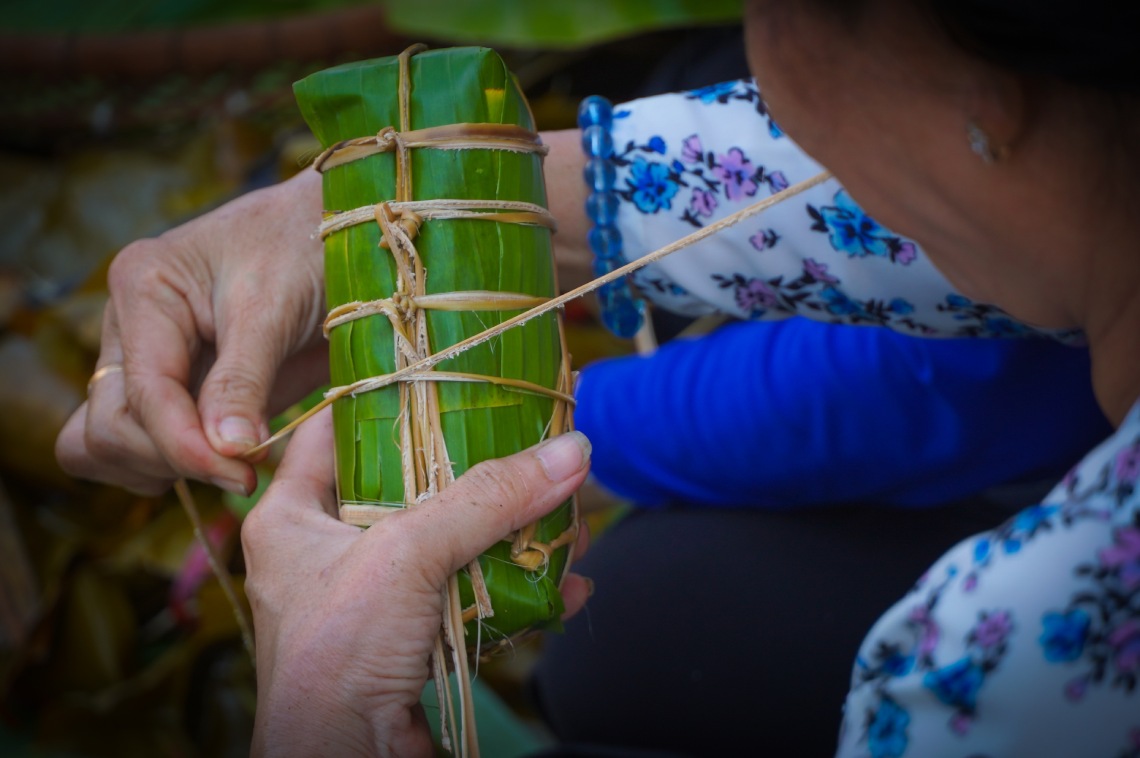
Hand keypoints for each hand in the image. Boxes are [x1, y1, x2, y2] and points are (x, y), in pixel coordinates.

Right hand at [56, 169, 328, 495]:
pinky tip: (219, 461)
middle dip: (171, 458)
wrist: (339, 232)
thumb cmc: (307, 249)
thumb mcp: (275, 310)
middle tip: (243, 471)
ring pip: (104, 442)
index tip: (244, 476)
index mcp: (143, 288)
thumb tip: (225, 453)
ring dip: (159, 467)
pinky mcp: (172, 386)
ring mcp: (144, 359)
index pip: (143, 394)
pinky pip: (135, 445)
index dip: (186, 447)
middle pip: (108, 427)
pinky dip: (167, 464)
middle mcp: (130, 326)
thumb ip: (244, 381)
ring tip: (230, 465)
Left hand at [242, 409, 592, 756]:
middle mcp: (327, 553)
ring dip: (513, 534)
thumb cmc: (335, 659)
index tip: (444, 377)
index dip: (384, 399)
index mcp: (291, 516)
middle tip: (529, 446)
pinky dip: (521, 591)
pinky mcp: (413, 640)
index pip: (332, 430)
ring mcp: (373, 600)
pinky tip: (567, 585)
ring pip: (452, 545)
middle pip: (411, 487)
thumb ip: (487, 499)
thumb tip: (567, 450)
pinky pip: (473, 598)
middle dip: (479, 475)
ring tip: (565, 518)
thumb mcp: (407, 555)